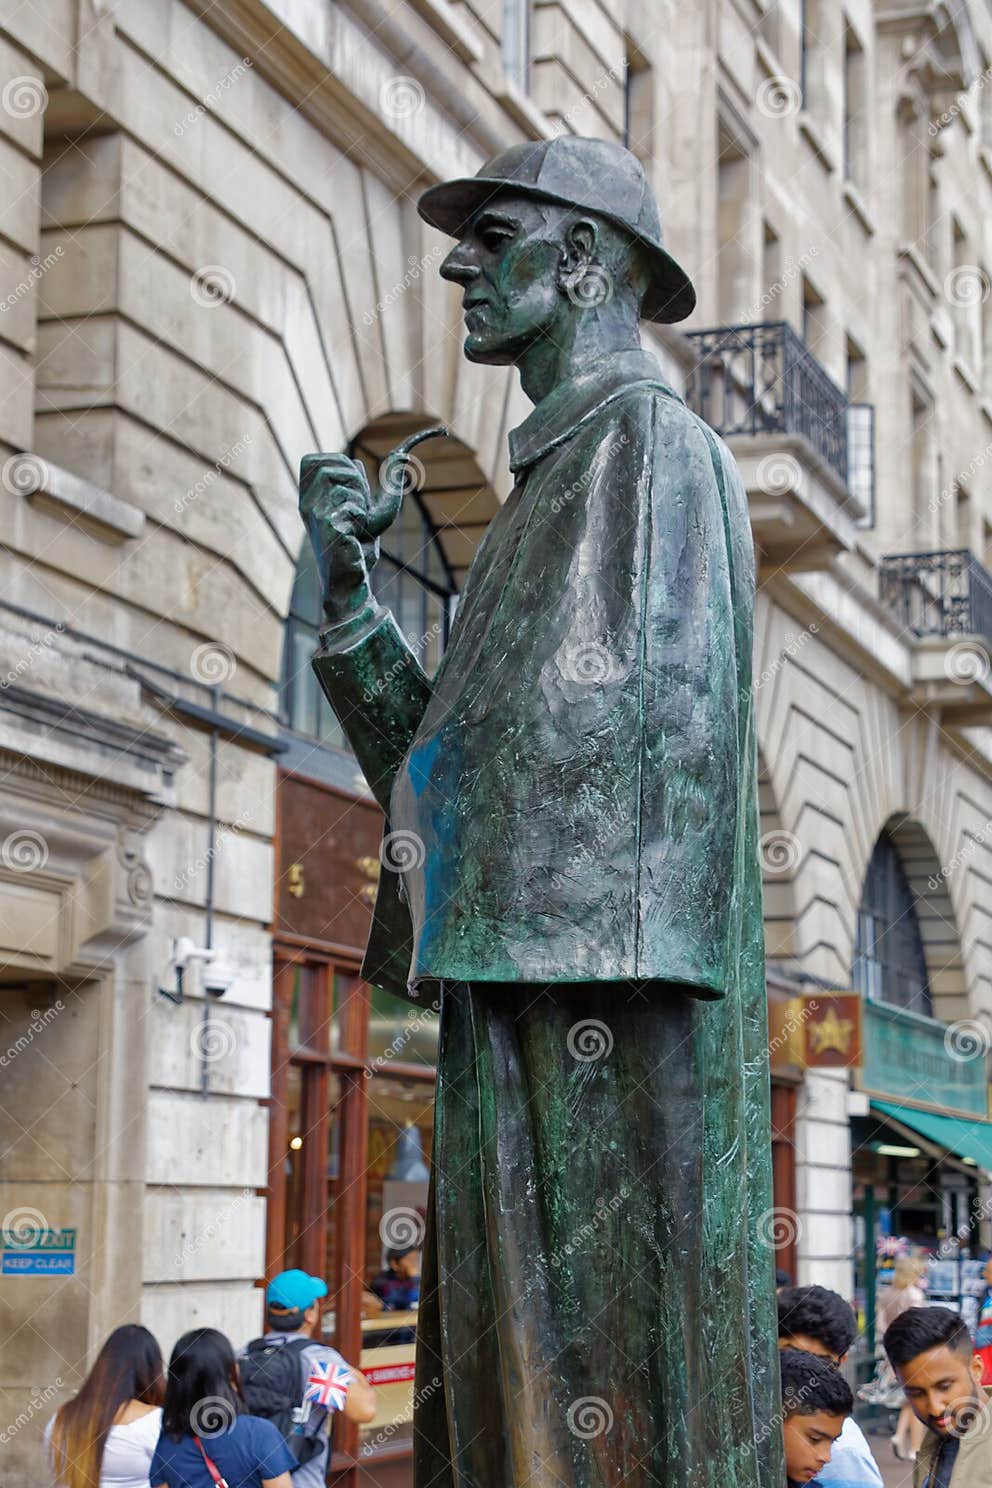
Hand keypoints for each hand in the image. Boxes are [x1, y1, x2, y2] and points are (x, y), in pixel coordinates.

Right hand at [299, 453, 381, 622]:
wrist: (352, 580)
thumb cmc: (359, 546)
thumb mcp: (365, 508)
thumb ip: (369, 484)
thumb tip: (399, 457)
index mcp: (308, 497)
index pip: (312, 460)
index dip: (338, 466)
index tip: (351, 491)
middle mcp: (305, 503)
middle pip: (331, 465)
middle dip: (354, 481)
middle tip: (358, 509)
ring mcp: (313, 514)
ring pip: (344, 481)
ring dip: (361, 501)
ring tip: (357, 524)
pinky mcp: (325, 526)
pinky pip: (353, 505)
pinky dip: (364, 518)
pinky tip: (355, 536)